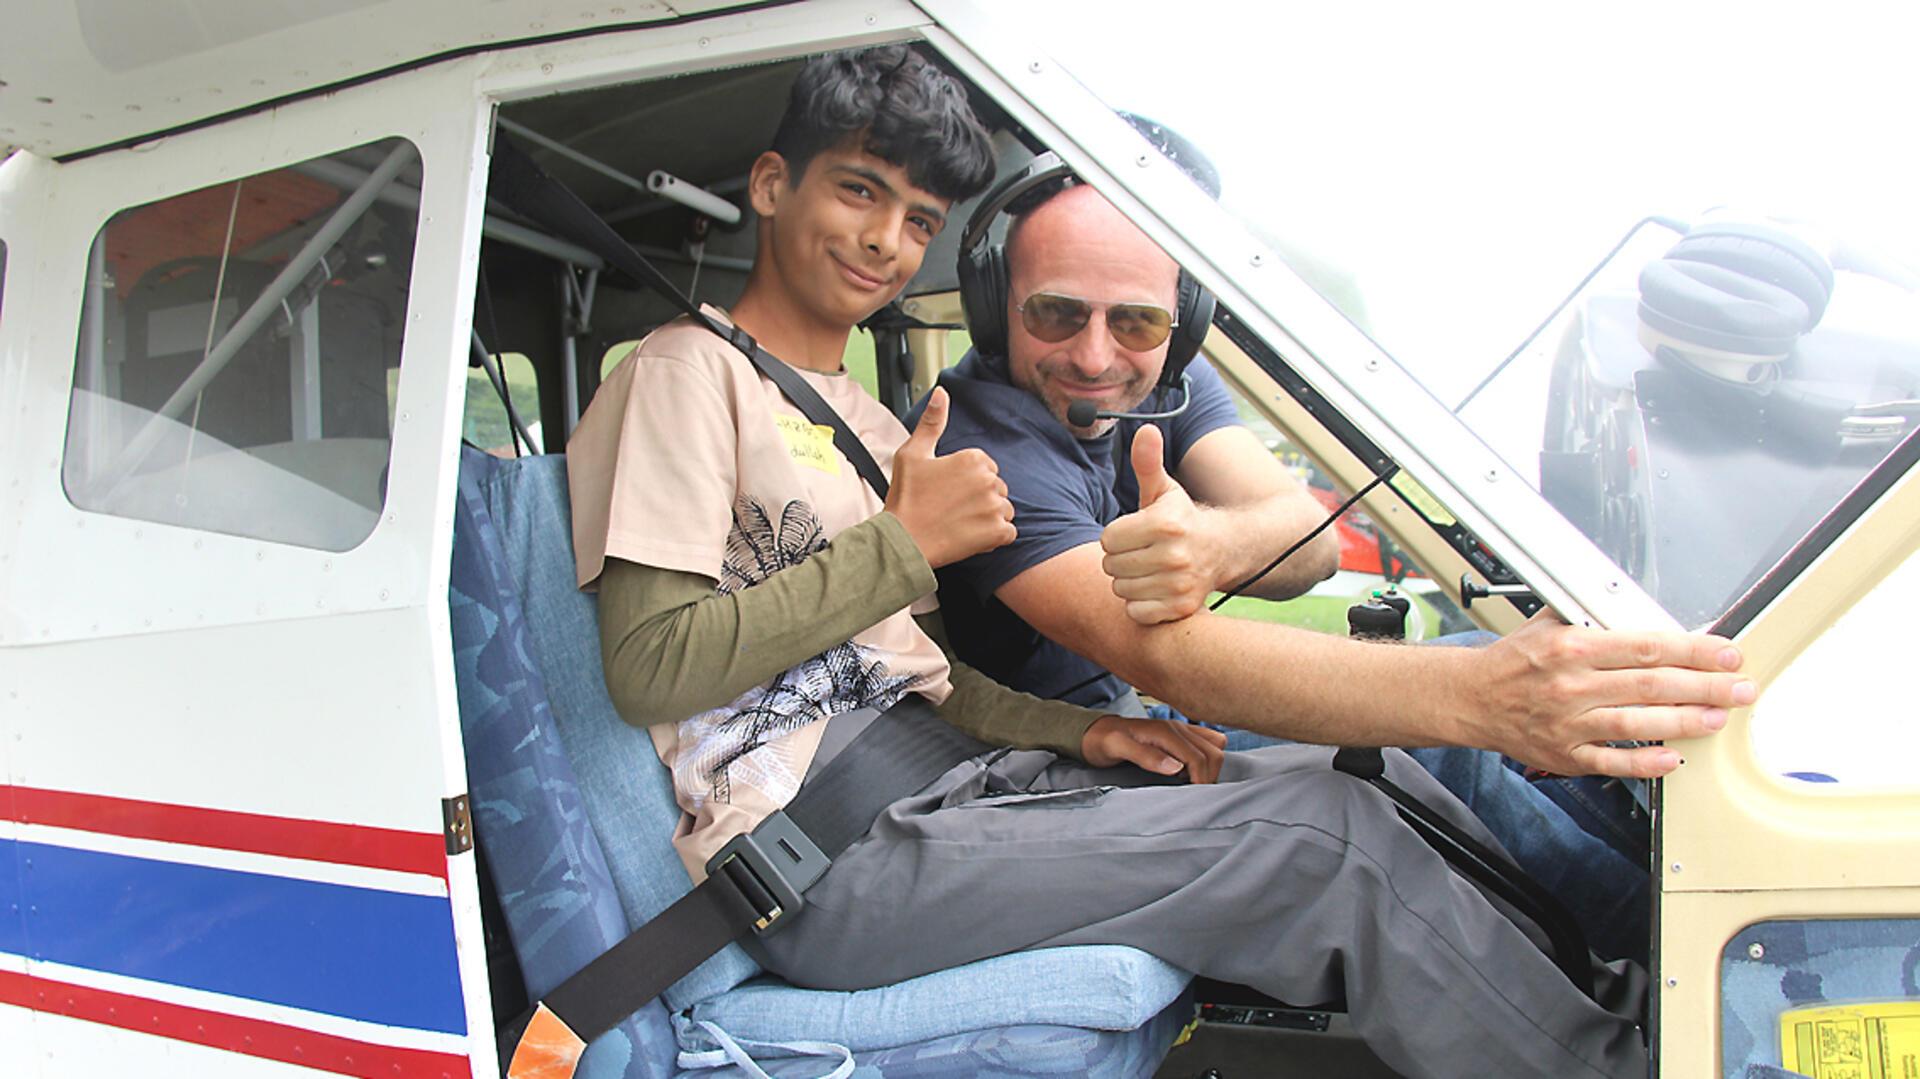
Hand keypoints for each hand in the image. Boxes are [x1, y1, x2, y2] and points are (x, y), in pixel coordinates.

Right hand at [885, 387, 1016, 568]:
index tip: (948, 492)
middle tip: (951, 509)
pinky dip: (994, 537)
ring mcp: (995, 507)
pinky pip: (1008, 533)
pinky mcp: (998, 532)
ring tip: (961, 523)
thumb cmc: (905, 497)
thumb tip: (942, 391)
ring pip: (1004, 510)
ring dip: (988, 517)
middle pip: (996, 488)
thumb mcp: (913, 453)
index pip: (985, 468)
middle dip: (979, 499)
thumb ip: (933, 421)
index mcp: (973, 458)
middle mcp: (989, 480)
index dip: (967, 482)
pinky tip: (972, 536)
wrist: (902, 540)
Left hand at [1080, 714, 1228, 782]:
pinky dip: (1208, 757)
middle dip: (1209, 775)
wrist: (1095, 732)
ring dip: (1211, 767)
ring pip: (1215, 746)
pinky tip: (1192, 771)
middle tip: (1195, 793)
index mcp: (1165, 731)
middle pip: (1213, 752)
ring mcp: (1180, 729)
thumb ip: (1146, 756)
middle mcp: (1176, 727)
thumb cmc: (1103, 741)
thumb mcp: (1118, 748)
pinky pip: (1208, 741)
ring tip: (1194, 783)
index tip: (1194, 798)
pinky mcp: (1180, 734)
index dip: (1201, 780)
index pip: (1199, 757)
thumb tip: (1176, 767)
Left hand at [1100, 424, 1218, 624]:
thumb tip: (1146, 429)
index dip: (1118, 536)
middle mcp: (1174, 554)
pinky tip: (1156, 589)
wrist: (1223, 551)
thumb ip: (1147, 462)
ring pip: (1121, 589)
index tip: (1136, 534)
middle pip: (1111, 566)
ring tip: (1149, 570)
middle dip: (1122, 559)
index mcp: (1165, 523)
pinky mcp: (1180, 607)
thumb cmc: (1182, 519)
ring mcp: (1179, 584)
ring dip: (1130, 582)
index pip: (1108, 539)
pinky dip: (1141, 604)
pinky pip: (1136, 612)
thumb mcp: (1164, 490)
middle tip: (1143, 552)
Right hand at [1464, 611, 1755, 777]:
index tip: (1725, 654)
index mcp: (1571, 647)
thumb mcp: (1548, 622)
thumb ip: (1594, 617)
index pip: (1646, 647)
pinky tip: (1673, 757)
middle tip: (1741, 688)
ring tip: (1719, 717)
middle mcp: (1570, 685)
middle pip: (1651, 685)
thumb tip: (1646, 613)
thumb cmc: (1514, 661)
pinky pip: (1611, 762)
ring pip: (1638, 724)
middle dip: (1705, 687)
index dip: (1693, 650)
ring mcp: (1568, 723)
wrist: (1470, 698)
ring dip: (1685, 722)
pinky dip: (1644, 763)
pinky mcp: (1564, 754)